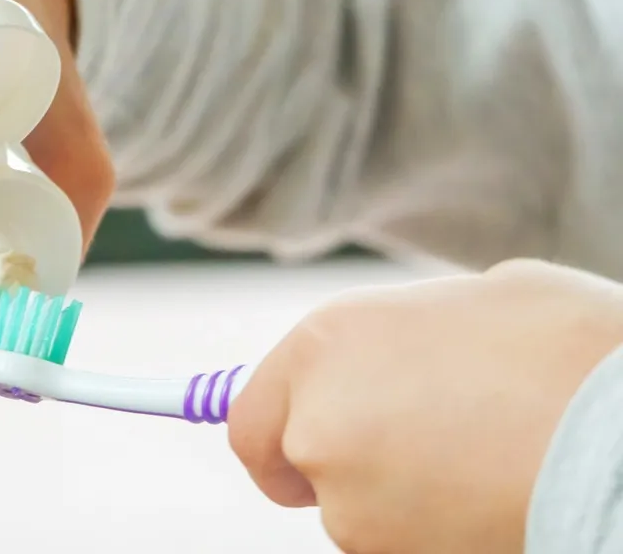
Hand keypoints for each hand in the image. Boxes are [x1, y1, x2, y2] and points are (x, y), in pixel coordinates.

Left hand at [228, 259, 622, 553]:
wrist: (621, 436)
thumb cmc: (563, 350)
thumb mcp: (468, 303)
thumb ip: (400, 337)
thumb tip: (399, 353)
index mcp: (323, 343)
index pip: (247, 417)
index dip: (271, 440)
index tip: (287, 455)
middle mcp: (318, 424)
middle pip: (304, 467)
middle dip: (346, 465)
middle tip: (420, 447)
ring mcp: (354, 503)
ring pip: (359, 513)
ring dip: (401, 496)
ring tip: (482, 456)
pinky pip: (402, 544)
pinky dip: (435, 529)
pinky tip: (490, 494)